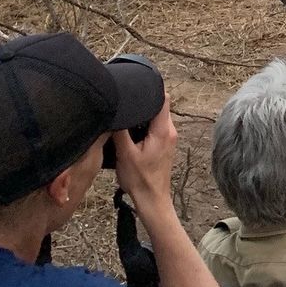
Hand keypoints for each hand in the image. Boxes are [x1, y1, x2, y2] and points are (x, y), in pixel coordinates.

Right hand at [113, 100, 177, 218]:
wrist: (151, 199)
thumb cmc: (139, 179)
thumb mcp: (125, 153)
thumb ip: (121, 131)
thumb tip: (116, 111)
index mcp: (163, 130)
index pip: (163, 99)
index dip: (151, 90)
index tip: (136, 86)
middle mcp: (169, 131)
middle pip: (159, 106)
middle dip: (143, 102)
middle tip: (125, 99)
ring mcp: (168, 138)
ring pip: (156, 117)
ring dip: (143, 114)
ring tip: (126, 112)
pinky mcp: (163, 145)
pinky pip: (155, 127)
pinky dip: (144, 124)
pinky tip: (131, 128)